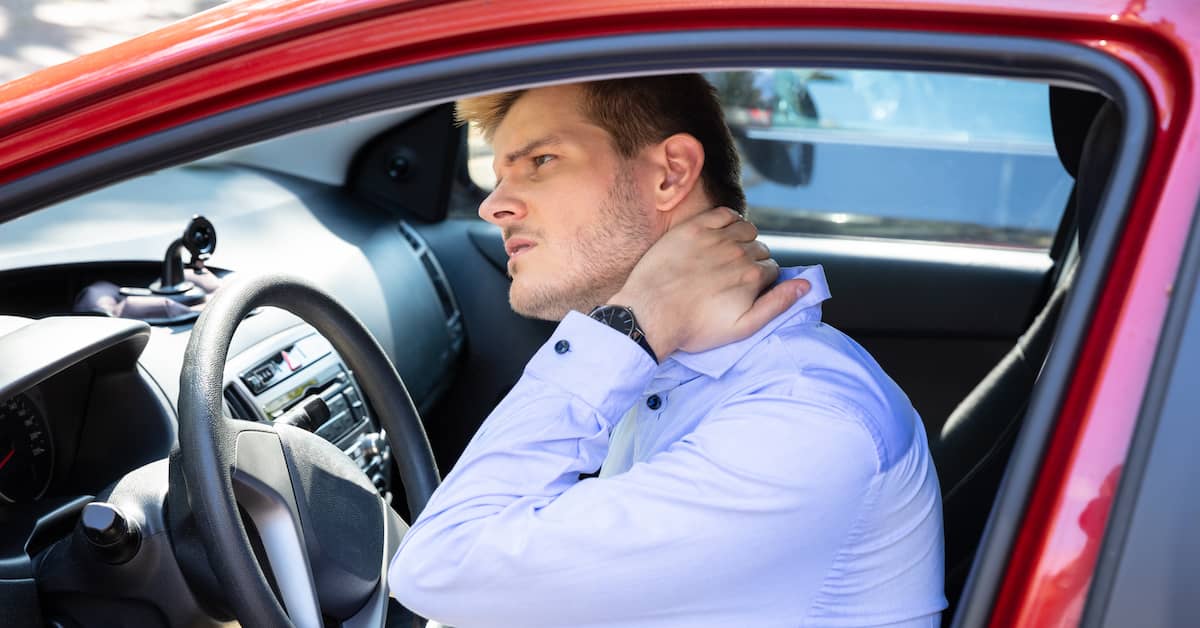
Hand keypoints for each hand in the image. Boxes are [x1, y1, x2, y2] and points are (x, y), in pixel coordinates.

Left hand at [609, 207, 810, 358]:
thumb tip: (806, 285)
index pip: (772, 270)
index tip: (746, 290)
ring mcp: (715, 237)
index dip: (761, 281)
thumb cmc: (693, 328)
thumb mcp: (741, 328)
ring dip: (743, 239)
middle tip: (731, 277)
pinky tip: (721, 234)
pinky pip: (724, 213)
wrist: (649, 314)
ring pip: (746, 229)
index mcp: (752, 276)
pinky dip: (729, 220)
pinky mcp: (693, 228)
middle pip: (760, 249)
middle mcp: (738, 252)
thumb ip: (777, 305)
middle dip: (752, 261)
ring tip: (727, 256)